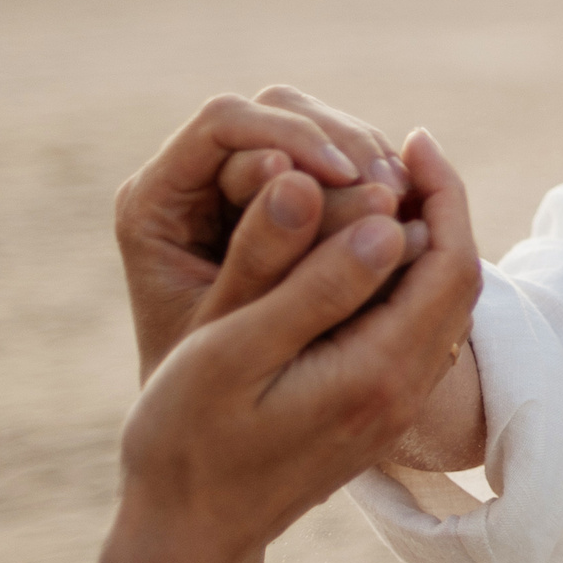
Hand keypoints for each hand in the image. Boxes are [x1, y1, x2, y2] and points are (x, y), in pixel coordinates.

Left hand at [114, 89, 423, 382]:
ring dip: (365, 154)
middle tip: (389, 185)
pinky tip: (408, 212)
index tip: (348, 177)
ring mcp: (243, 187)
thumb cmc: (208, 397)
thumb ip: (266, 260)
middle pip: (275, 113)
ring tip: (404, 199)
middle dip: (337, 140)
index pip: (225, 123)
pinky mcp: (288, 203)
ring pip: (314, 129)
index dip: (292, 137)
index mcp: (155, 202)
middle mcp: (194, 180)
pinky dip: (375, 178)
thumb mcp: (235, 330)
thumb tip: (305, 181)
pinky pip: (339, 164)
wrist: (213, 450)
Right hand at [114, 125, 481, 562]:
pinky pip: (415, 331)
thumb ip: (303, 280)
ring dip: (424, 242)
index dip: (441, 192)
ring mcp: (393, 409)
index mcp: (378, 373)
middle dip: (439, 208)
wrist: (187, 537)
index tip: (409, 139)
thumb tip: (374, 213)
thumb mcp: (232, 349)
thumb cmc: (188, 440)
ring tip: (378, 187)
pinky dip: (403, 279)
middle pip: (458, 282)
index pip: (449, 264)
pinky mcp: (375, 414)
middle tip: (396, 151)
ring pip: (441, 307)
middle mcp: (402, 394)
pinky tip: (358, 249)